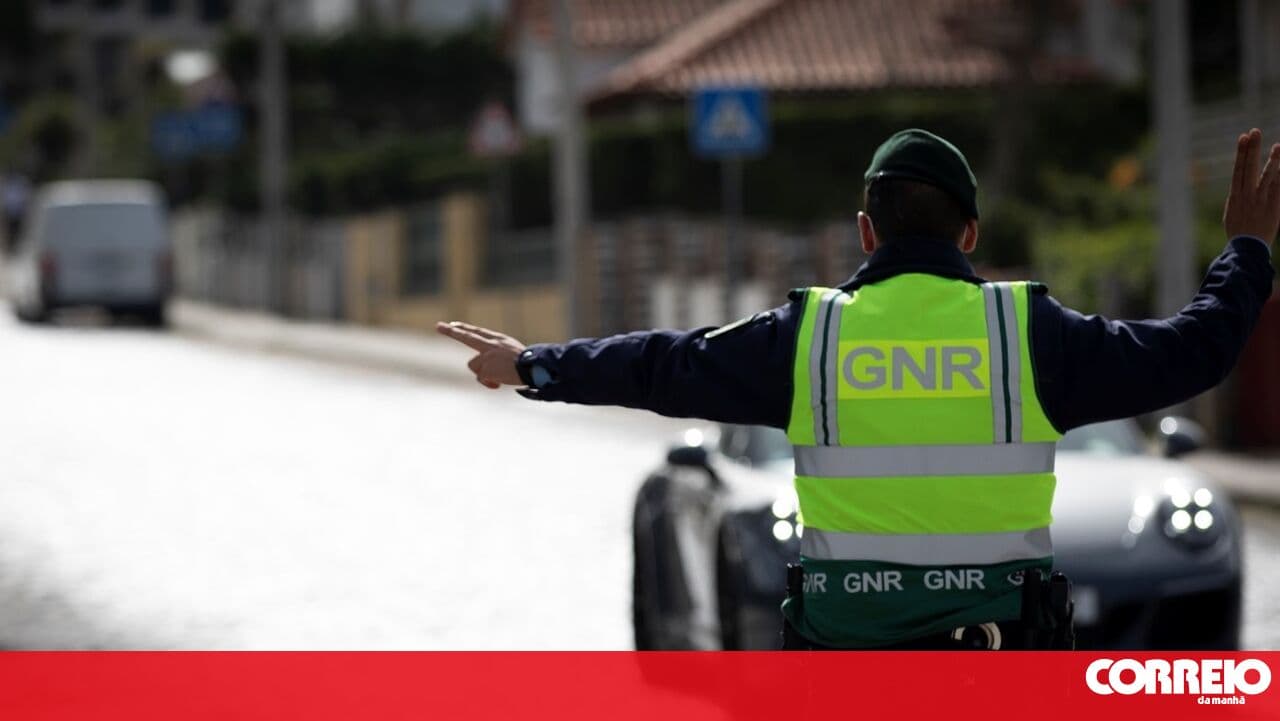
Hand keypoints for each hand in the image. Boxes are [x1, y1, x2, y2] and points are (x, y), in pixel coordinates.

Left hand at [435, 321, 525, 388]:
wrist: (533, 368)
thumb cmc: (528, 364)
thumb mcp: (513, 355)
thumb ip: (498, 356)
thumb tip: (485, 370)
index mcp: (499, 340)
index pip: (478, 332)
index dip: (465, 329)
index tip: (453, 325)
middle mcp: (491, 344)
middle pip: (466, 337)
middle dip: (451, 332)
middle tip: (438, 326)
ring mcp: (487, 355)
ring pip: (474, 366)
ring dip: (484, 374)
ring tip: (499, 376)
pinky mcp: (485, 367)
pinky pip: (481, 378)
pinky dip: (489, 383)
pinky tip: (499, 383)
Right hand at [1223, 128, 1279, 244]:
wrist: (1246, 249)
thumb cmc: (1238, 232)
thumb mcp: (1232, 213)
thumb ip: (1237, 198)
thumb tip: (1238, 188)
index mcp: (1235, 195)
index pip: (1238, 169)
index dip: (1241, 153)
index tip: (1243, 137)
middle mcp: (1247, 195)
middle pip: (1249, 168)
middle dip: (1252, 149)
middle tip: (1254, 131)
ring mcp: (1260, 200)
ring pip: (1268, 176)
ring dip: (1272, 160)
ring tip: (1277, 146)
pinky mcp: (1273, 206)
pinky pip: (1279, 188)